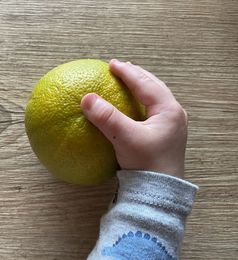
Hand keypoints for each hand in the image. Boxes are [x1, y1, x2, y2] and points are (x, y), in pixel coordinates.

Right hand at [80, 59, 187, 177]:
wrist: (160, 194)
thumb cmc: (147, 165)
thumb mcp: (126, 139)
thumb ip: (107, 117)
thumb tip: (86, 98)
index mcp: (168, 111)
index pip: (145, 83)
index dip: (128, 72)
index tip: (111, 64)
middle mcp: (173, 115)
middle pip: (154, 87)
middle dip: (136, 76)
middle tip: (120, 68)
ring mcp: (170, 126)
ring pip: (154, 99)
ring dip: (139, 87)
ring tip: (126, 81)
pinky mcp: (163, 137)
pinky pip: (150, 111)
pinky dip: (139, 103)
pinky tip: (130, 107)